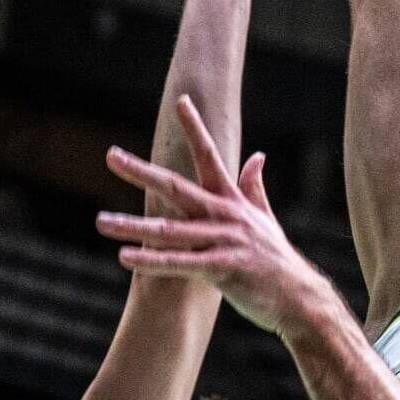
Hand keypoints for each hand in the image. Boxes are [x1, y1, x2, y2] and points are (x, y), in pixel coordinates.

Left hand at [96, 97, 326, 337]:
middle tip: (112, 156)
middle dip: (141, 172)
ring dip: (132, 227)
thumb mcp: (266, 218)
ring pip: (170, 231)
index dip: (196, 128)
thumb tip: (257, 156)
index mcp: (233, 200)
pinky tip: (125, 257)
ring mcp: (224, 242)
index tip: (181, 102)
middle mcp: (226, 216)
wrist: (299, 298)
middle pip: (177, 188)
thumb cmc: (276, 260)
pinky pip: (180, 264)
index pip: (211, 157)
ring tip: (100, 221)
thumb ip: (254, 187)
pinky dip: (152, 261)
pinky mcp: (222, 269)